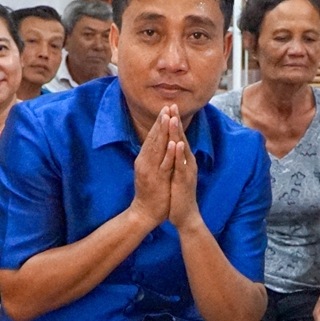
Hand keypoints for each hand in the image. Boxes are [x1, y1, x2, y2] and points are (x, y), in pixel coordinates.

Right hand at [128, 105, 174, 228]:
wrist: (144, 213)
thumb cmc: (149, 193)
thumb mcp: (149, 172)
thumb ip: (152, 159)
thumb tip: (156, 146)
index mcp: (144, 159)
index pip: (152, 138)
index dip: (159, 123)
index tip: (165, 109)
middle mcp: (145, 162)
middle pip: (154, 139)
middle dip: (161, 122)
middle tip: (167, 107)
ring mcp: (151, 170)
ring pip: (158, 148)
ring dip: (164, 132)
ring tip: (169, 118)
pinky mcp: (157, 179)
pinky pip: (165, 164)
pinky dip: (170, 153)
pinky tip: (175, 143)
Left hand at [167, 111, 201, 230]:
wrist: (185, 215)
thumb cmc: (179, 195)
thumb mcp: (175, 173)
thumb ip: (175, 160)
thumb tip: (171, 148)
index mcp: (183, 160)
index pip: (178, 138)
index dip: (173, 123)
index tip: (169, 108)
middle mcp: (187, 162)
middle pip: (181, 138)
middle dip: (176, 122)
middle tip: (172, 105)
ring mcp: (187, 171)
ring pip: (183, 149)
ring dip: (178, 133)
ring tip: (174, 118)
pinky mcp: (185, 181)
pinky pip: (182, 165)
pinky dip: (180, 154)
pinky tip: (178, 144)